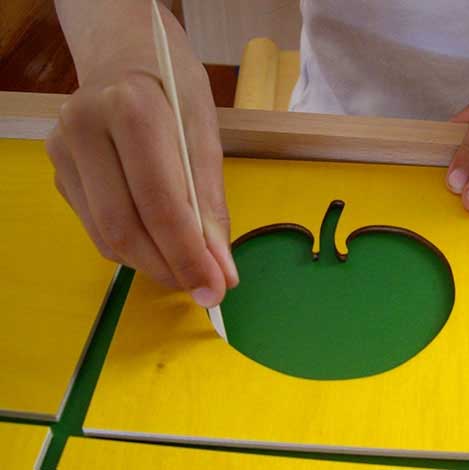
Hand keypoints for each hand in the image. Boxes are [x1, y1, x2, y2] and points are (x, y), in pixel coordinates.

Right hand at [47, 9, 237, 306]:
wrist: (126, 56)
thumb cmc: (176, 89)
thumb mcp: (207, 134)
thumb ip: (212, 204)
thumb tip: (221, 271)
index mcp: (129, 110)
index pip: (159, 202)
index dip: (187, 254)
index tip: (216, 288)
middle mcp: (83, 130)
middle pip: (124, 227)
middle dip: (169, 267)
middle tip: (204, 288)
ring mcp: (63, 153)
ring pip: (106, 236)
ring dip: (152, 263)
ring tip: (188, 268)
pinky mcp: (60, 174)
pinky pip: (98, 227)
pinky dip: (134, 247)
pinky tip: (159, 244)